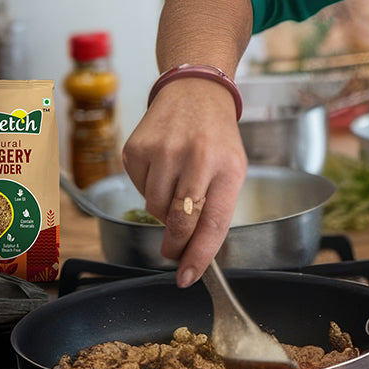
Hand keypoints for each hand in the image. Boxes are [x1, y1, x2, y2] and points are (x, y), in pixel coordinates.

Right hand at [121, 78, 247, 286]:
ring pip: (155, 209)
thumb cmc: (216, 136)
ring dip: (163, 210)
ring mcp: (163, 150)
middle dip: (175, 246)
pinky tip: (162, 165)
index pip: (213, 224)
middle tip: (173, 252)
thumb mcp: (232, 167)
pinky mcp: (136, 148)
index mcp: (227, 166)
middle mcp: (196, 156)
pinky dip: (149, 187)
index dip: (199, 256)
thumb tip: (195, 254)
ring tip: (176, 184)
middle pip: (179, 222)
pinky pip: (138, 189)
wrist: (194, 91)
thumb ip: (217, 208)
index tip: (188, 278)